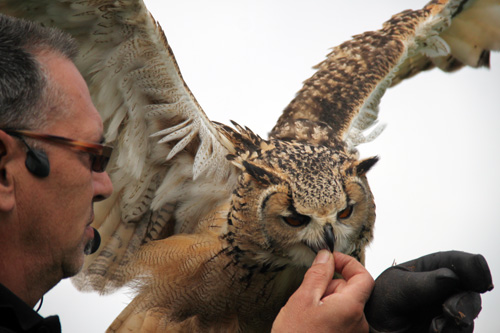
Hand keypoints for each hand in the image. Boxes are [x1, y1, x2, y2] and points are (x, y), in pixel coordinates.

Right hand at [272, 250, 373, 331]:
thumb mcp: (302, 299)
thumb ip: (318, 274)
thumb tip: (326, 256)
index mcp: (351, 308)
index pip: (363, 276)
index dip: (348, 263)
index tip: (332, 259)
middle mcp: (358, 323)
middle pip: (352, 291)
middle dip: (332, 285)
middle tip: (310, 292)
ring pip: (345, 305)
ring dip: (328, 301)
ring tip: (307, 312)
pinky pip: (341, 320)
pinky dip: (328, 315)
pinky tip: (311, 323)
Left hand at [365, 251, 493, 332]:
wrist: (373, 331)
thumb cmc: (377, 306)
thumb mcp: (395, 289)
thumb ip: (422, 283)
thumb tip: (451, 276)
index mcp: (426, 270)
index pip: (453, 262)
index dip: (471, 266)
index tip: (480, 274)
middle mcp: (440, 290)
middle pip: (468, 289)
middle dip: (465, 298)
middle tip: (450, 309)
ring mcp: (444, 311)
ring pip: (468, 312)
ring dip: (460, 318)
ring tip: (436, 325)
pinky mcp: (445, 330)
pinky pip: (459, 331)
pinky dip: (452, 331)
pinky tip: (433, 331)